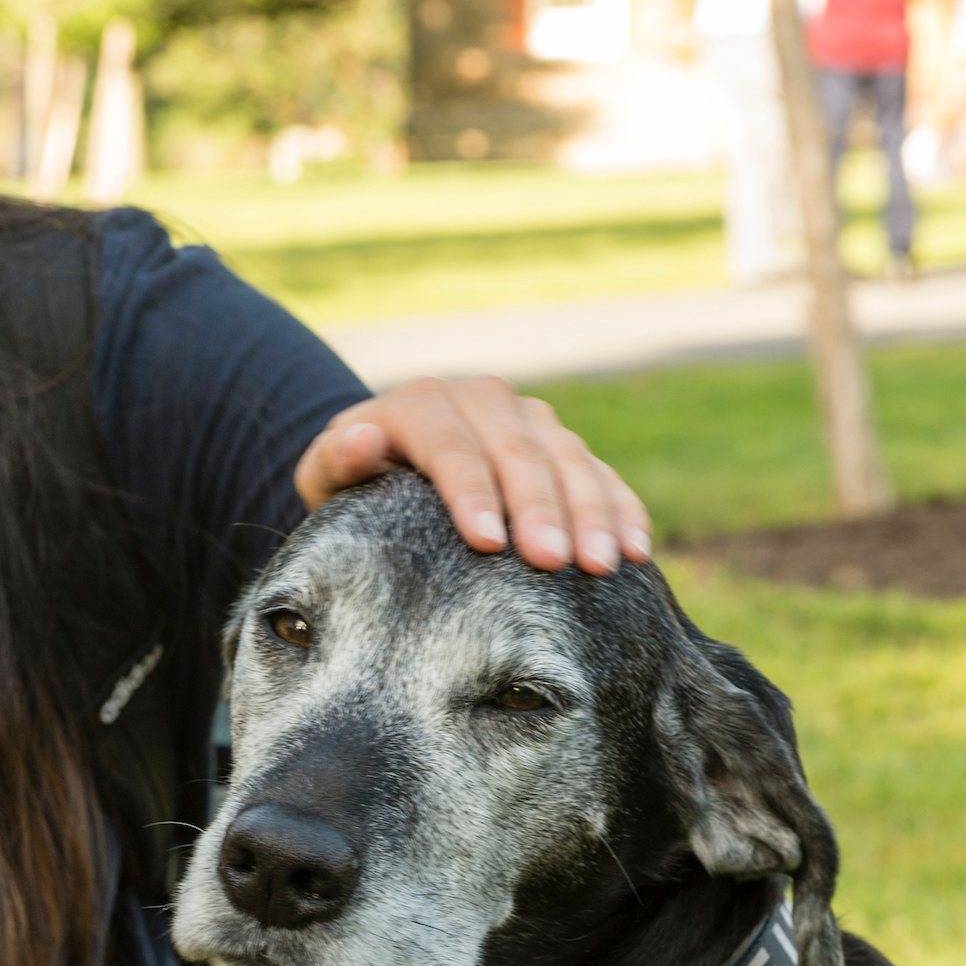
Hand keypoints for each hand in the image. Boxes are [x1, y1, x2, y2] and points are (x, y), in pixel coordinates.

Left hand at [294, 377, 652, 574]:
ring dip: (590, 511)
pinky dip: (621, 508)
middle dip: (540, 507)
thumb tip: (362, 438)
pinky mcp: (563, 445)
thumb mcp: (328, 478)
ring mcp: (528, 419)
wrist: (393, 469)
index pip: (450, 445)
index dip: (471, 492)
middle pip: (517, 450)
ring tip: (602, 565)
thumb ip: (337, 461)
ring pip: (568, 457)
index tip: (487, 544)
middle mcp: (480, 400)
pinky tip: (636, 550)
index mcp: (419, 404)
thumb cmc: (354, 488)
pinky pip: (602, 473)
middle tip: (554, 562)